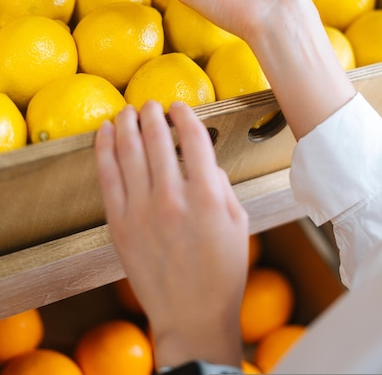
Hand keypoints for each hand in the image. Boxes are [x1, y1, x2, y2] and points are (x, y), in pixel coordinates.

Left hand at [95, 100, 247, 369]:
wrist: (192, 315)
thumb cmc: (221, 273)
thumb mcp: (238, 223)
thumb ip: (221, 185)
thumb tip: (205, 163)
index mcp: (207, 196)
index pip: (193, 138)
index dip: (184, 115)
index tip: (179, 107)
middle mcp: (173, 197)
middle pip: (157, 138)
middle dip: (152, 114)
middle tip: (150, 105)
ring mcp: (142, 210)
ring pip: (128, 151)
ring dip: (126, 124)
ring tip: (127, 112)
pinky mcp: (119, 223)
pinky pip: (107, 176)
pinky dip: (103, 149)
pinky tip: (104, 133)